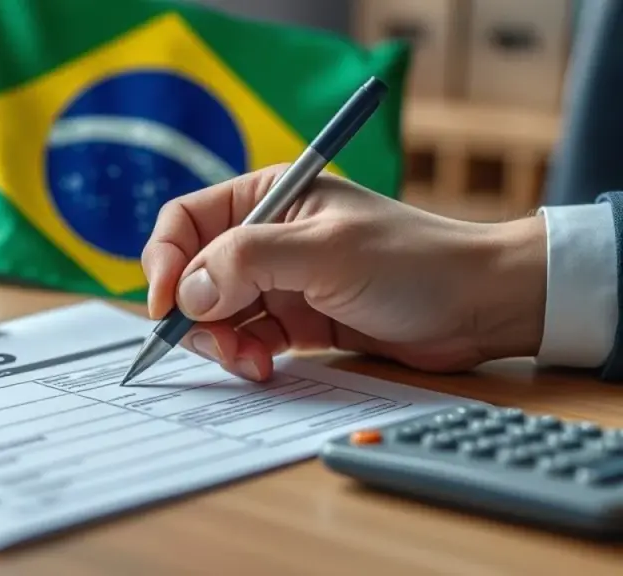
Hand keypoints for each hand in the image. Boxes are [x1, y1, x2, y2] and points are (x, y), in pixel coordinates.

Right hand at [141, 164, 546, 380]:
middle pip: (191, 274)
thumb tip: (186, 292)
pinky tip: (265, 367)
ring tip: (252, 362)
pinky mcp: (293, 320)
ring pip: (214, 313)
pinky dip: (244, 357)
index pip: (185, 222)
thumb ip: (248, 262)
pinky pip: (244, 339)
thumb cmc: (412, 261)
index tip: (163, 305)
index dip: (163, 261)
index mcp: (266, 197)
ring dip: (221, 342)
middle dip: (195, 313)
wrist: (476, 306)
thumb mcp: (325, 251)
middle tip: (220, 344)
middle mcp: (264, 237)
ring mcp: (277, 281)